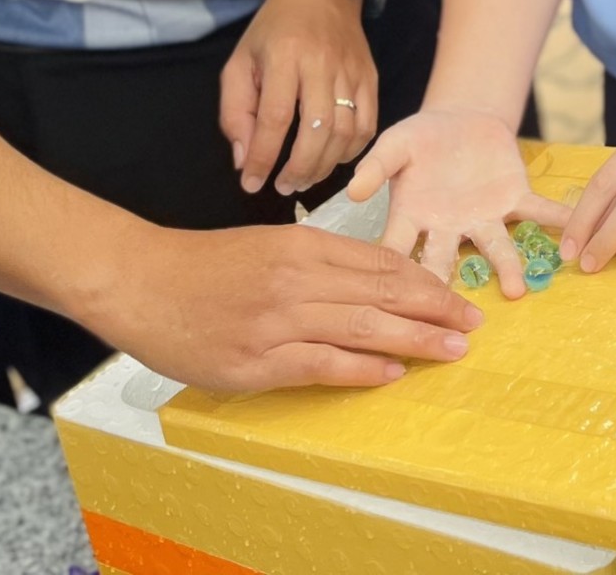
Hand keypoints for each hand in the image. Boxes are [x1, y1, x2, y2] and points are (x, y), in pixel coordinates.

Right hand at [92, 220, 481, 394]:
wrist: (141, 281)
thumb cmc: (207, 265)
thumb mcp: (271, 244)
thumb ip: (321, 259)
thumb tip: (378, 279)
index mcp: (303, 244)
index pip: (381, 263)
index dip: (426, 281)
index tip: (458, 295)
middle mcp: (297, 278)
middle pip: (382, 292)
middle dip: (435, 308)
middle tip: (474, 323)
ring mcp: (277, 320)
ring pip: (361, 326)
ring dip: (414, 338)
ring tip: (452, 349)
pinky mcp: (256, 361)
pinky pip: (320, 364)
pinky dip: (360, 368)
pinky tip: (391, 372)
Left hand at [222, 0, 376, 197]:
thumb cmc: (274, 29)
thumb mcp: (240, 62)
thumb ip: (235, 111)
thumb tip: (244, 159)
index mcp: (284, 56)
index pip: (275, 118)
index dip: (263, 157)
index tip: (252, 183)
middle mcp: (321, 63)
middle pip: (317, 129)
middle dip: (299, 168)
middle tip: (283, 187)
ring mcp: (351, 70)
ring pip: (345, 131)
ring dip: (325, 165)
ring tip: (304, 178)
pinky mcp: (371, 76)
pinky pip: (368, 123)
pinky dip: (353, 150)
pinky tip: (333, 160)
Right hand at [351, 106, 569, 296]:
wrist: (461, 119)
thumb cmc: (420, 140)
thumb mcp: (394, 144)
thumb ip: (376, 166)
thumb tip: (352, 192)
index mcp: (411, 218)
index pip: (395, 252)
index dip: (391, 276)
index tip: (386, 305)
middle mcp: (448, 229)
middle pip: (446, 263)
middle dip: (449, 292)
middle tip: (454, 320)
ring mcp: (483, 218)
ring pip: (496, 247)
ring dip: (508, 267)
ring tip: (518, 291)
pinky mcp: (514, 198)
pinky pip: (538, 211)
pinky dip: (556, 220)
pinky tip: (573, 231)